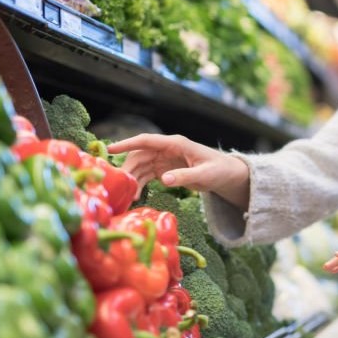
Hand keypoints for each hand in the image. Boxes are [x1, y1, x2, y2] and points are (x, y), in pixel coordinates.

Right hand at [108, 134, 250, 209]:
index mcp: (175, 144)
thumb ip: (185, 176)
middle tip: (120, 186)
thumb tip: (164, 180)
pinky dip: (139, 184)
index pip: (146, 141)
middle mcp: (166, 149)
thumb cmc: (219, 170)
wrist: (227, 175)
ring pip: (140, 166)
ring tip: (128, 195)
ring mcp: (164, 159)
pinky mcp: (164, 170)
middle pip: (139, 155)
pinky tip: (136, 196)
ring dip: (132, 179)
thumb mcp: (205, 174)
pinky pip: (146, 175)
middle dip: (128, 169)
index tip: (110, 150)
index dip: (127, 144)